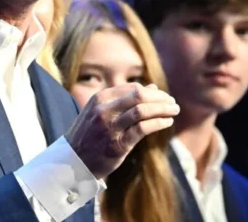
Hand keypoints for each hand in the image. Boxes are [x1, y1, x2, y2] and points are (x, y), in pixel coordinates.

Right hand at [64, 83, 178, 179]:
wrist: (73, 161)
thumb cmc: (90, 134)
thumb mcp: (102, 111)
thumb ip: (125, 100)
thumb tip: (153, 87)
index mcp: (100, 99)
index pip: (133, 88)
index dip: (152, 91)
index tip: (164, 97)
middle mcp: (104, 110)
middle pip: (139, 96)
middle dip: (160, 98)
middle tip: (173, 103)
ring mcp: (110, 127)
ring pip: (142, 111)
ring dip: (163, 109)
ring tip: (174, 111)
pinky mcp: (117, 144)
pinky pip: (142, 129)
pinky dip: (158, 123)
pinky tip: (167, 123)